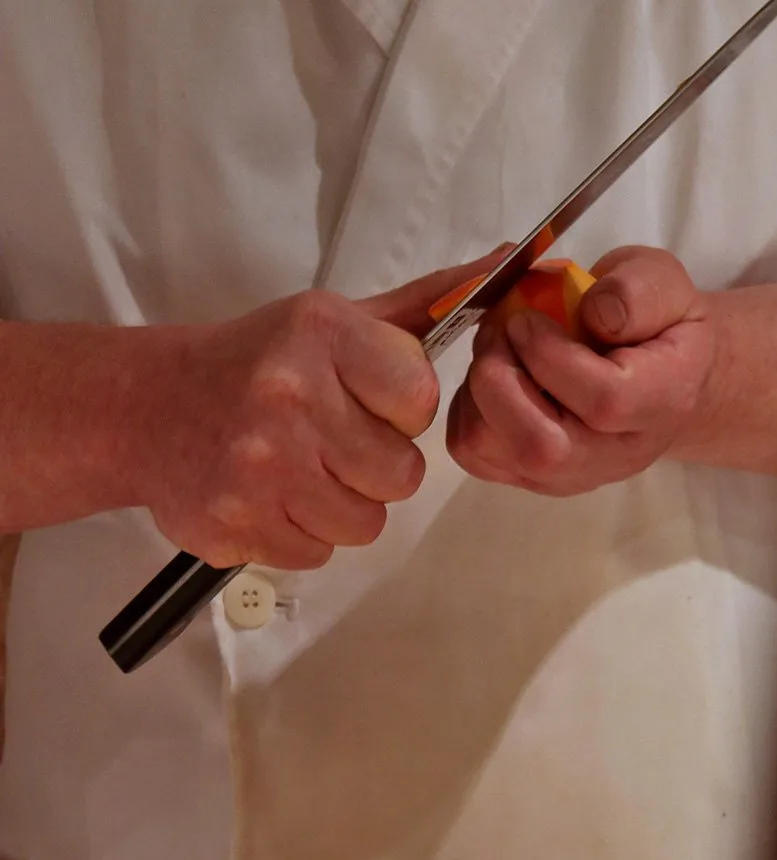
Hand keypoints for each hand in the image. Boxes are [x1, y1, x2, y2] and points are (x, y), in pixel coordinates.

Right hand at [139, 252, 502, 568]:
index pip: (419, 400)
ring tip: (299, 470)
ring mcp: (262, 466)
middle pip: (400, 474)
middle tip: (328, 442)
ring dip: (341, 506)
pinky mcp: (239, 523)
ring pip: (365, 523)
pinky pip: (318, 554)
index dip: (400, 412)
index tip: (364, 401)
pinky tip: (271, 498)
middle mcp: (290, 398)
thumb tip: (508, 263)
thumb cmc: (256, 363)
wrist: (145, 409)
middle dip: (374, 466)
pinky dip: (301, 534)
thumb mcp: (331, 321)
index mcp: (320, 335)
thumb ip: (423, 307)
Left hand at [445, 248, 717, 496]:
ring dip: (477, 388)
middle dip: (499, 378)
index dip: (550, 355)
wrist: (657, 375)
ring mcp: (567, 475)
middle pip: (540, 449)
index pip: (604, 401)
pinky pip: (472, 452)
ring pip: (491, 450)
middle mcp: (612, 456)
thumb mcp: (661, 282)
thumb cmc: (657, 323)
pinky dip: (467, 406)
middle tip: (502, 329)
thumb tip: (596, 313)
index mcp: (660, 404)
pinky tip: (496, 376)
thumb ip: (638, 291)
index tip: (527, 317)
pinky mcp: (528, 477)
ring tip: (499, 348)